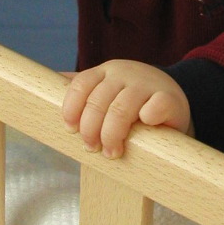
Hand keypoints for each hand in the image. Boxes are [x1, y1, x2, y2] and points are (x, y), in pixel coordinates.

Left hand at [62, 60, 191, 158]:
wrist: (174, 100)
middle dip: (91, 129)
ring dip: (112, 134)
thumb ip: (82, 90)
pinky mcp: (170, 99)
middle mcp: (125, 74)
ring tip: (112, 152)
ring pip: (121, 108)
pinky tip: (144, 125)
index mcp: (106, 72)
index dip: (71, 109)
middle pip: (98, 101)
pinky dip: (148, 116)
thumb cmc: (133, 101)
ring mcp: (148, 85)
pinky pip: (156, 106)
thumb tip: (49, 85)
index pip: (80, 85)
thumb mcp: (106, 91)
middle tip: (92, 149)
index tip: (70, 130)